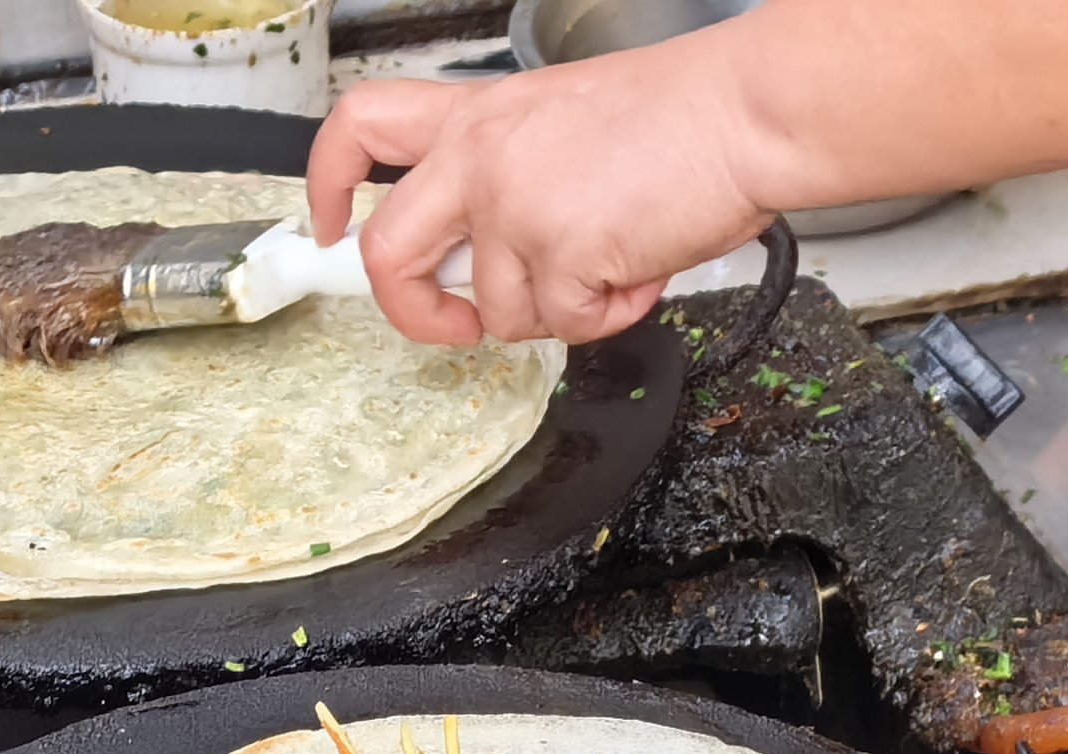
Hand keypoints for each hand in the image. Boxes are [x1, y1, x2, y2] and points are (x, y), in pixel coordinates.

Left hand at [305, 39, 778, 346]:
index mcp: (475, 117)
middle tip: (451, 322)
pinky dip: (609, 314)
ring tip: (612, 261)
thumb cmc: (677, 119)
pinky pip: (565, 326)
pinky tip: (638, 268)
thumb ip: (504, 176)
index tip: (326, 226)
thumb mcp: (558, 123)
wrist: (743, 114)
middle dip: (411, 309)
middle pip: (386, 251)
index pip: (359, 128)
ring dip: (557, 309)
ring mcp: (514, 207)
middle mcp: (480, 157)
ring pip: (497, 312)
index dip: (324, 185)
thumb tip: (481, 256)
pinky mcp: (559, 253)